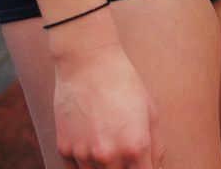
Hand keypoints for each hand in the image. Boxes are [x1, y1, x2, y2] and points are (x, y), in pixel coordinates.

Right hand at [52, 43, 160, 168]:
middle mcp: (109, 156)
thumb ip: (156, 148)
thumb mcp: (151, 113)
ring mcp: (84, 155)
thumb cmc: (124, 84)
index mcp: (135, 147)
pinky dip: (84, 161)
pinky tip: (89, 140)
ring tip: (106, 139)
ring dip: (104, 167)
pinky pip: (76, 168)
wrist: (88, 63)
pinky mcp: (64, 149)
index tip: (142, 164)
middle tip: (122, 147)